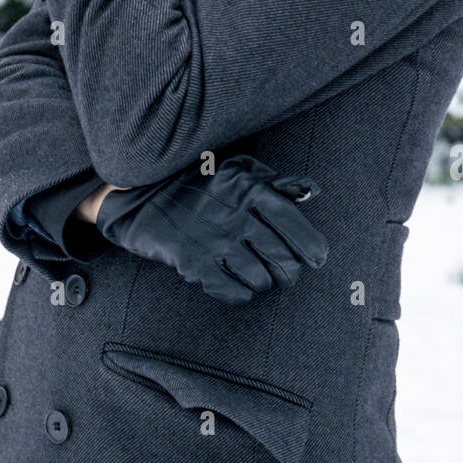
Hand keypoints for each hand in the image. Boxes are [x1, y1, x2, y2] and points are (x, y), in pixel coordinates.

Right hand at [95, 154, 327, 304]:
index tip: (318, 258)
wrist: (143, 196)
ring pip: (261, 279)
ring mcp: (214, 242)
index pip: (290, 220)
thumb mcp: (238, 169)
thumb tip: (311, 190)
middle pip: (282, 258)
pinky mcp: (195, 264)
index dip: (310, 244)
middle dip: (291, 272)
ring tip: (259, 276)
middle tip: (286, 272)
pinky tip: (238, 283)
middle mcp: (235, 216)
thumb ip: (277, 182)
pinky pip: (234, 292)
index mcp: (249, 190)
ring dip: (265, 283)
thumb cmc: (198, 182)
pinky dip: (242, 293)